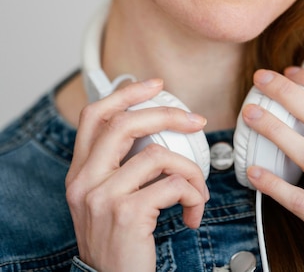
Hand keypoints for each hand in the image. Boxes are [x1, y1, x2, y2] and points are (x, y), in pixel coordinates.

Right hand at [66, 78, 208, 271]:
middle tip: (194, 121)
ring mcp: (103, 197)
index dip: (126, 93)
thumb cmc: (119, 245)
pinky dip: (193, 195)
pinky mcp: (127, 214)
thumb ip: (119, 168)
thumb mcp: (106, 201)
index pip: (94, 115)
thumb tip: (156, 132)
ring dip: (190, 171)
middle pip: (124, 124)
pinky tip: (191, 213)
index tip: (155, 85)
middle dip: (166, 114)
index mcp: (80, 173)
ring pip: (157, 155)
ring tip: (197, 191)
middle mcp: (85, 182)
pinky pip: (173, 185)